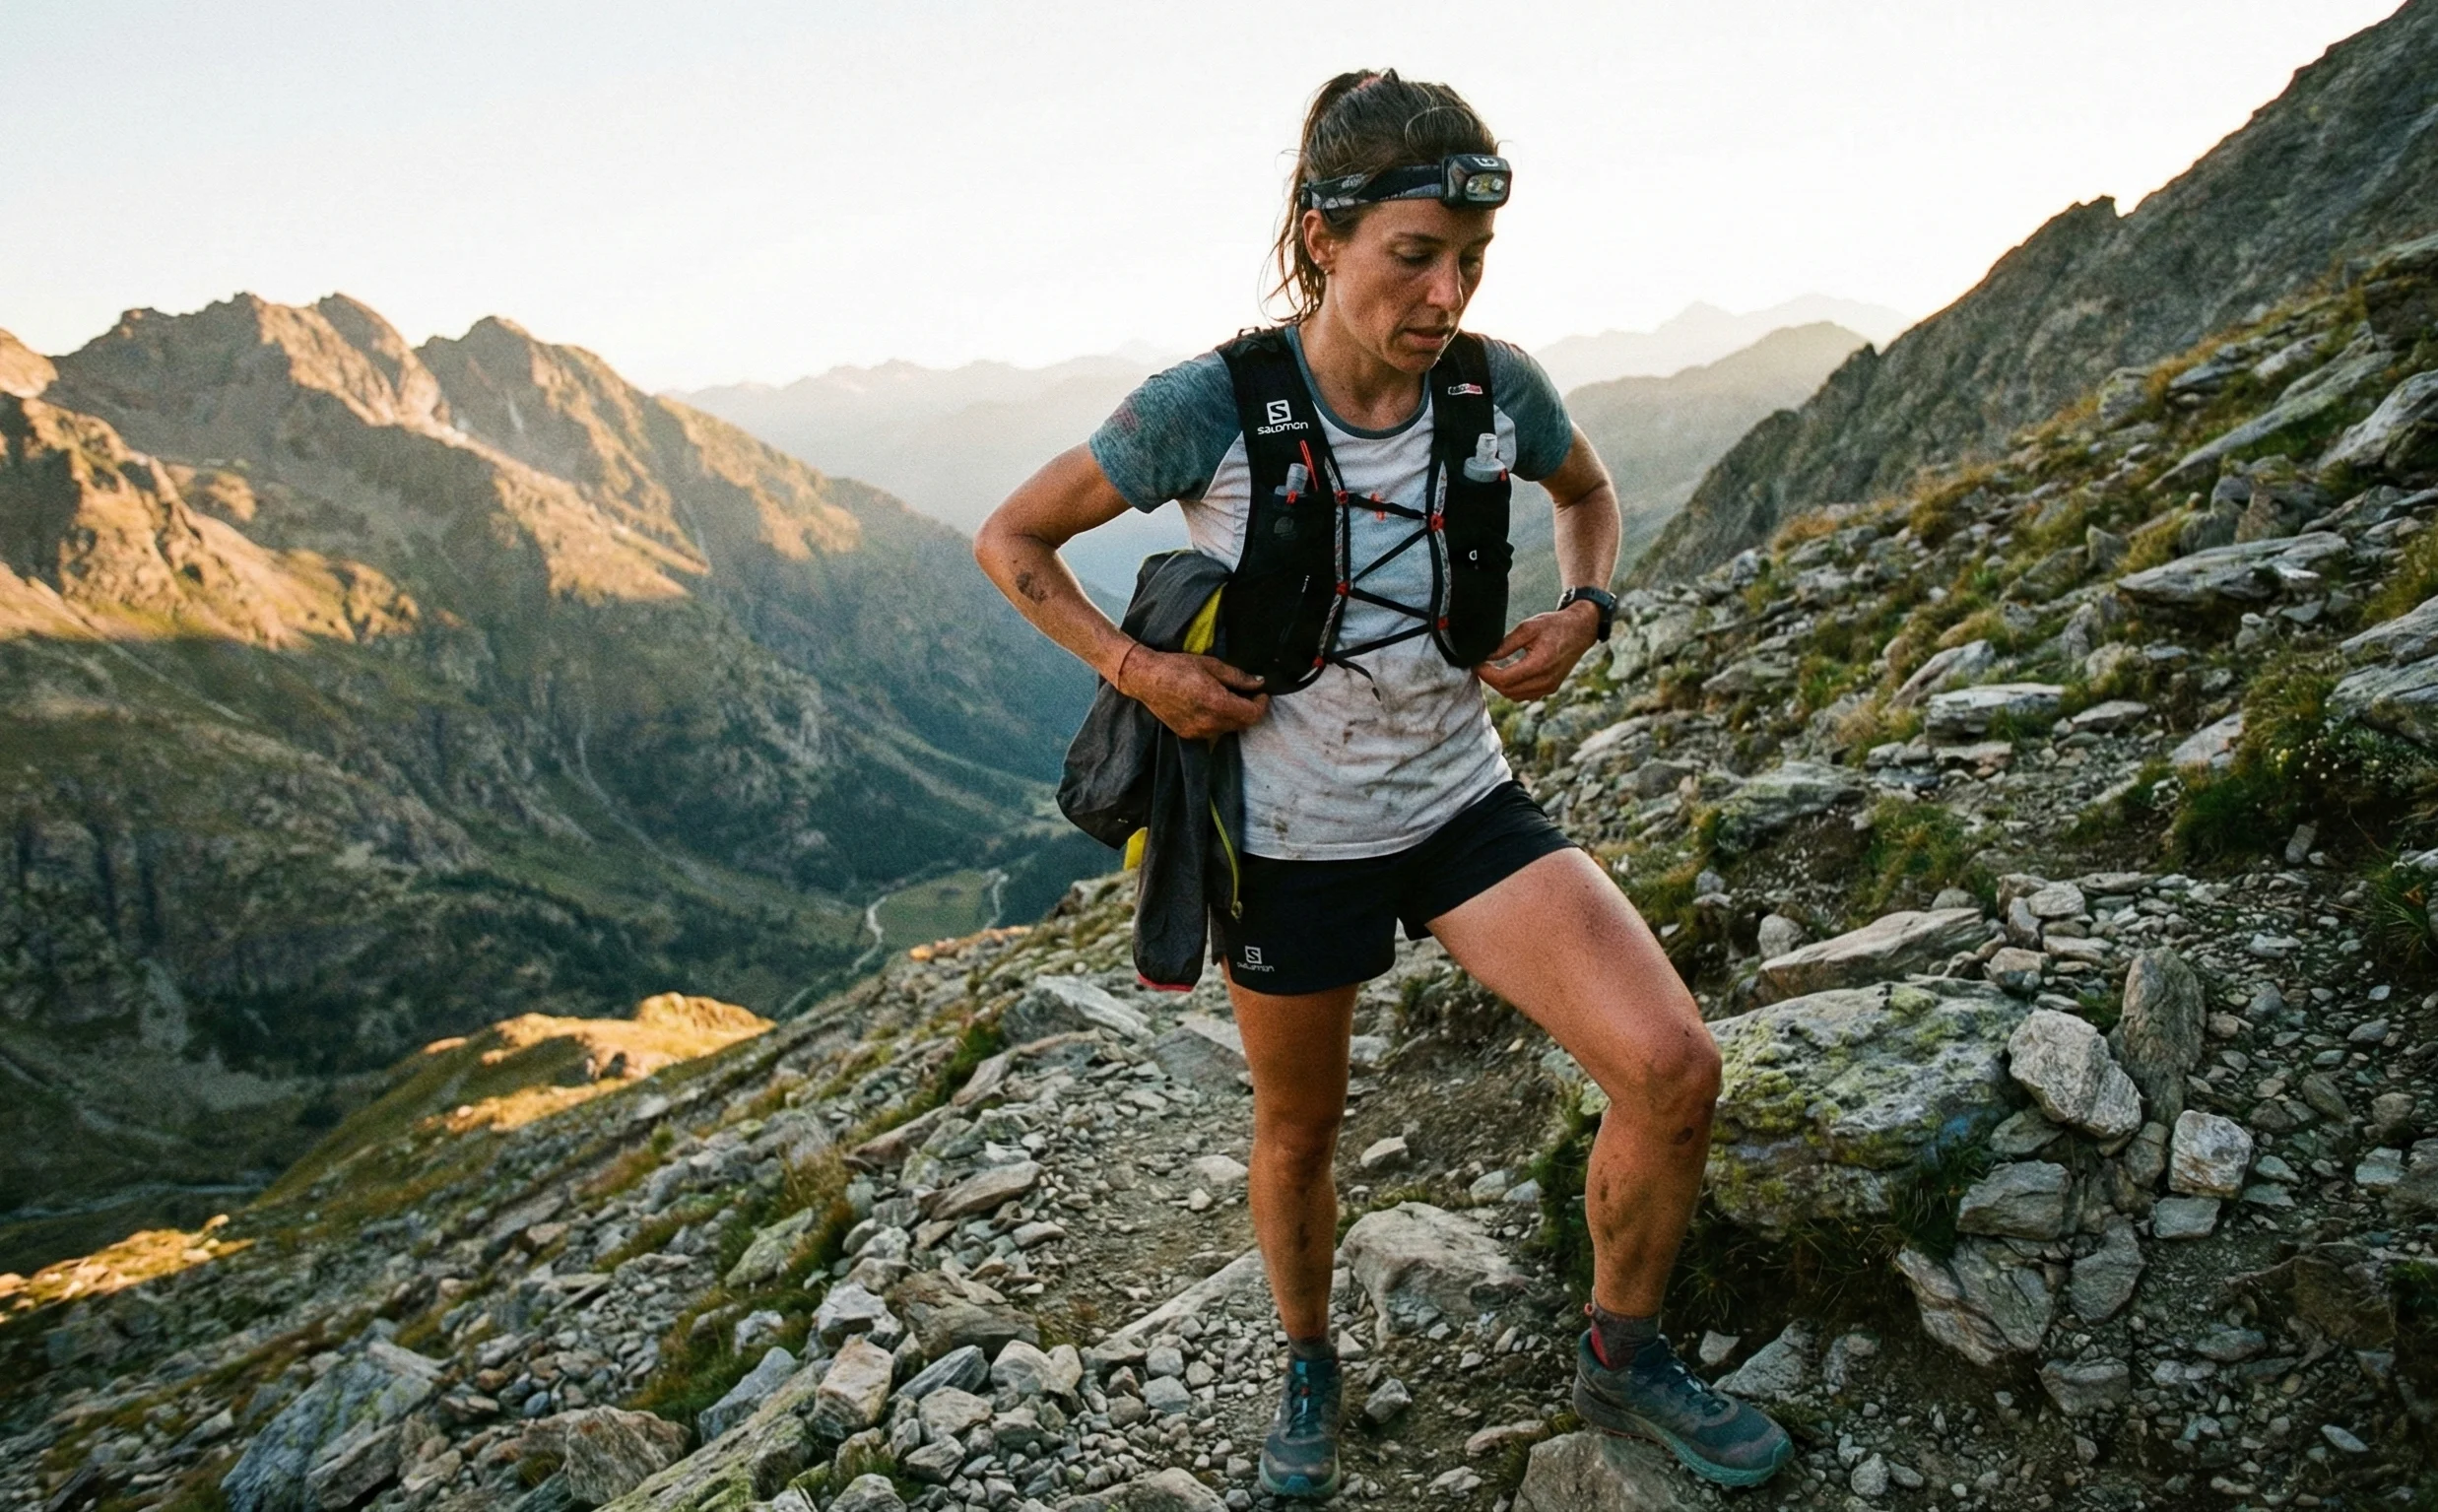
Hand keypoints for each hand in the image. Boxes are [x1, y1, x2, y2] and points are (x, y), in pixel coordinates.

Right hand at [1118, 647, 1269, 739]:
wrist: (1147, 679)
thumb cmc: (1178, 667)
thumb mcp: (1212, 666)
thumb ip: (1238, 677)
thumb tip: (1259, 683)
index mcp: (1218, 704)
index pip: (1253, 715)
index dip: (1261, 704)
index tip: (1261, 693)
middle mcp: (1210, 723)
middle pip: (1243, 724)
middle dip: (1249, 709)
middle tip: (1246, 693)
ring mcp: (1199, 732)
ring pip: (1228, 729)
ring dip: (1234, 716)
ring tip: (1226, 698)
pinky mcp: (1189, 735)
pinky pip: (1213, 731)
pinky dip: (1218, 721)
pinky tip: (1210, 706)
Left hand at [1475, 602, 1597, 701]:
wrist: (1580, 630)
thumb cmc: (1555, 625)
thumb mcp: (1528, 628)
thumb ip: (1505, 644)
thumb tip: (1486, 656)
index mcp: (1540, 664)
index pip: (1504, 679)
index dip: (1486, 673)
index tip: (1476, 663)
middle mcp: (1546, 680)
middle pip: (1507, 691)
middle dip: (1491, 680)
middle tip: (1481, 665)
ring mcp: (1549, 687)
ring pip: (1515, 696)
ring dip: (1500, 686)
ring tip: (1491, 669)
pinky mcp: (1551, 688)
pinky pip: (1525, 695)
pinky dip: (1512, 688)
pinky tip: (1507, 673)